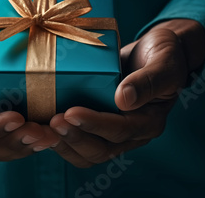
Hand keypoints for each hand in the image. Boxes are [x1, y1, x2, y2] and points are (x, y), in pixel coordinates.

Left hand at [49, 19, 204, 167]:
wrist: (153, 51)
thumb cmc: (163, 53)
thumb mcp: (164, 61)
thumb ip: (149, 80)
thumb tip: (124, 99)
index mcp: (149, 122)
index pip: (121, 130)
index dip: (95, 124)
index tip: (71, 112)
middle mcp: (131, 134)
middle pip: (101, 150)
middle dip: (75, 137)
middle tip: (53, 121)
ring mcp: (111, 132)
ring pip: (85, 153)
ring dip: (63, 143)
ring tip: (41, 129)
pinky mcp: (95, 125)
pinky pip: (76, 140)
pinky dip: (57, 138)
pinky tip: (39, 126)